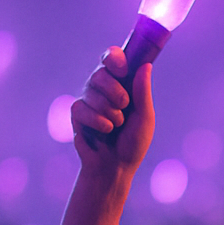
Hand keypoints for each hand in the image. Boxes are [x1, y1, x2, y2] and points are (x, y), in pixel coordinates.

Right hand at [71, 46, 153, 179]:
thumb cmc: (133, 142)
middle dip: (114, 89)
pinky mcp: (77, 114)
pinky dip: (97, 121)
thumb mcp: (144, 117)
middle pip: (101, 72)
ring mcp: (89, 99)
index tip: (122, 68)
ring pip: (91, 90)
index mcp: (122, 84)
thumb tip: (146, 65)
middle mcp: (103, 88)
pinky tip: (105, 131)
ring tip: (116, 126)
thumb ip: (142, 92)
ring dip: (109, 111)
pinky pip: (81, 107)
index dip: (114, 58)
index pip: (113, 58)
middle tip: (124, 105)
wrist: (116, 167)